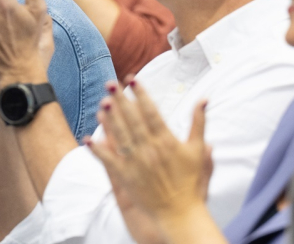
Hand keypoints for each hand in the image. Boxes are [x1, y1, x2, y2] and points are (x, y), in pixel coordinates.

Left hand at [87, 81, 211, 220]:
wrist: (180, 213)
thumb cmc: (190, 182)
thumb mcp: (197, 150)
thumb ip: (199, 123)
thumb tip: (203, 99)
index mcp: (166, 140)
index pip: (151, 112)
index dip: (140, 94)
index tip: (132, 80)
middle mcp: (150, 149)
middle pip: (132, 120)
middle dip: (121, 100)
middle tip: (110, 83)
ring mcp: (136, 163)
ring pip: (120, 136)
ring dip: (109, 119)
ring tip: (101, 103)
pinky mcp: (126, 177)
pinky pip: (109, 160)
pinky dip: (98, 150)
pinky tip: (89, 139)